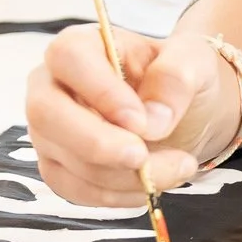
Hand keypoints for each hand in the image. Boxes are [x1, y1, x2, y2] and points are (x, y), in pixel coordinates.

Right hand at [26, 25, 240, 204]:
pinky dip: (116, 196)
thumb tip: (152, 120)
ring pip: (64, 159)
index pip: (69, 58)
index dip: (100, 91)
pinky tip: (151, 185)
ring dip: (122, 177)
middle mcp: (53, 85)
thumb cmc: (179, 79)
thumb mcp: (194, 63)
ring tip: (177, 167)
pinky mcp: (58, 166)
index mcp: (81, 45)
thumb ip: (176, 78)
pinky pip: (74, 190)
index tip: (140, 121)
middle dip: (96, 144)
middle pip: (47, 113)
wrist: (184, 114)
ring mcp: (50, 130)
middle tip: (142, 158)